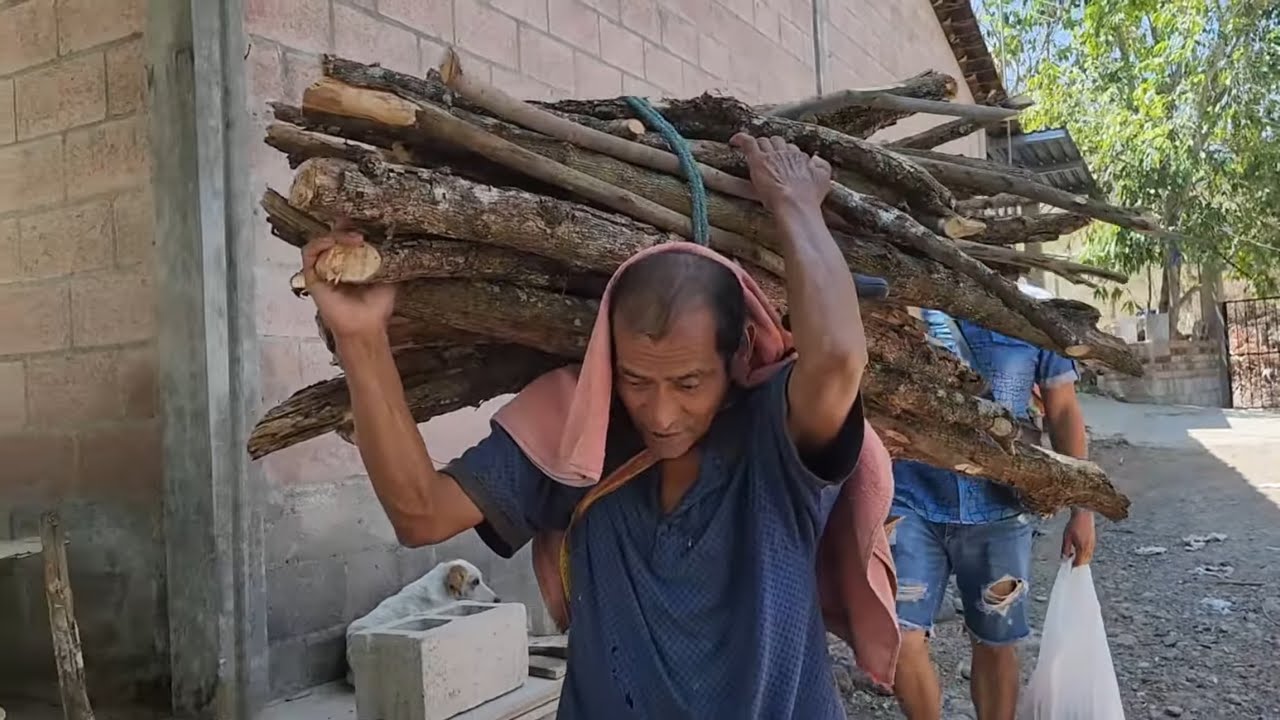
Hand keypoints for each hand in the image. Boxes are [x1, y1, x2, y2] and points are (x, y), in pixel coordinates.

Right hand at [301, 223, 395, 339]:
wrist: (366, 326)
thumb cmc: (378, 306)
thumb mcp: (390, 275)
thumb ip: (390, 257)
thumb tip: (397, 236)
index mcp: (353, 261)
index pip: (348, 235)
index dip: (354, 224)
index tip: (368, 218)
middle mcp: (336, 262)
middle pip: (334, 234)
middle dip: (347, 227)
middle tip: (363, 230)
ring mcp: (323, 268)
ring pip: (322, 241)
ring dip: (337, 235)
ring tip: (355, 239)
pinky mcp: (311, 276)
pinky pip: (309, 253)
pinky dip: (319, 244)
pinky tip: (333, 242)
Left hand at [729, 133, 831, 210]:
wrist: (795, 204)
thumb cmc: (809, 198)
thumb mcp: (824, 181)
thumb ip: (822, 166)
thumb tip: (815, 157)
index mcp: (801, 157)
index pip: (792, 150)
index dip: (786, 155)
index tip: (782, 162)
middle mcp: (786, 153)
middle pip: (778, 142)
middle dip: (773, 147)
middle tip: (768, 157)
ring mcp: (771, 155)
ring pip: (764, 141)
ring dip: (759, 146)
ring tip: (754, 153)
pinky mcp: (758, 159)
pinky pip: (748, 142)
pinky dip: (740, 139)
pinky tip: (733, 141)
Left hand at [1061, 509, 1095, 566]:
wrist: (1084, 514)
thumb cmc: (1074, 524)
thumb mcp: (1066, 537)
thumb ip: (1065, 549)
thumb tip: (1064, 558)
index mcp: (1082, 548)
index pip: (1079, 562)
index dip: (1074, 567)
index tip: (1069, 569)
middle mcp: (1089, 547)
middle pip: (1085, 561)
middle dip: (1078, 565)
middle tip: (1071, 566)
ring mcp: (1092, 544)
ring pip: (1088, 557)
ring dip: (1082, 560)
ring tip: (1074, 560)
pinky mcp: (1093, 541)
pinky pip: (1090, 552)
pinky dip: (1085, 555)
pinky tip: (1079, 552)